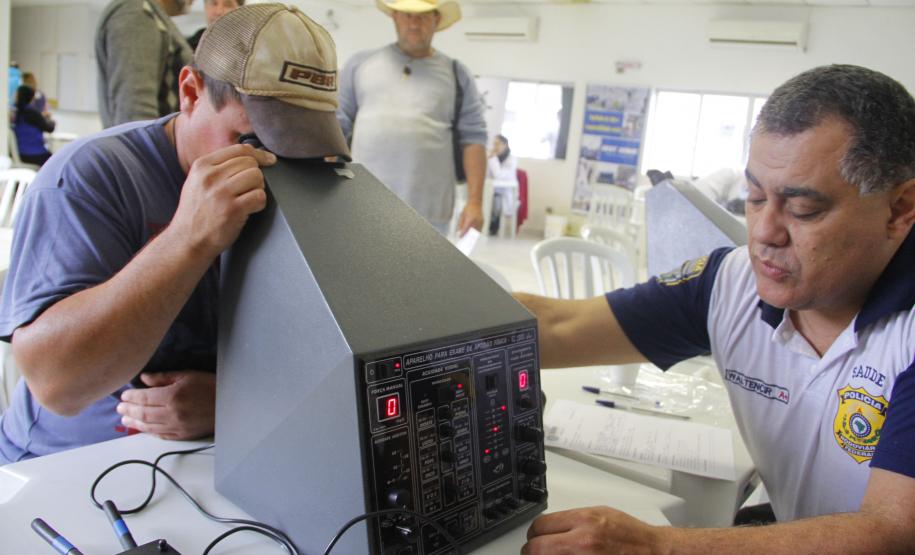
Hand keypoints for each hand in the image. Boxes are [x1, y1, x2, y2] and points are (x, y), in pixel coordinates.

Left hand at [117, 370, 215, 439]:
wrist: (230, 403)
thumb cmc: (209, 385)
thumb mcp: (187, 375)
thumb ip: (163, 377)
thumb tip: (143, 379)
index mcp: (173, 396)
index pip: (145, 397)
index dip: (131, 397)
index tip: (123, 395)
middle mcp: (172, 413)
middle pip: (144, 413)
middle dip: (129, 410)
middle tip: (119, 409)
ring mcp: (177, 426)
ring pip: (149, 427)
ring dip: (135, 423)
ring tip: (125, 420)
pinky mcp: (183, 435)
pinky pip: (162, 435)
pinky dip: (150, 432)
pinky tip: (143, 428)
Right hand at [169, 143, 275, 259]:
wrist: (187, 241)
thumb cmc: (196, 212)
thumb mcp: (197, 182)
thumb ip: (218, 166)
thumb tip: (251, 153)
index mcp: (202, 165)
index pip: (239, 149)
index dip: (258, 154)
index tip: (269, 160)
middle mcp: (211, 176)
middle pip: (251, 163)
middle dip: (256, 175)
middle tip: (249, 190)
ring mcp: (222, 193)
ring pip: (257, 177)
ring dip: (259, 188)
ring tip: (248, 199)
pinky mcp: (233, 210)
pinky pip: (260, 196)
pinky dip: (260, 203)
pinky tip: (250, 209)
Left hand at [458, 201, 483, 236]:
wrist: (476, 202)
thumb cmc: (468, 207)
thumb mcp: (462, 215)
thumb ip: (461, 224)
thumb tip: (460, 231)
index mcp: (471, 218)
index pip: (466, 228)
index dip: (463, 233)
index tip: (460, 236)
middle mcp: (476, 220)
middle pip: (472, 231)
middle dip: (468, 236)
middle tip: (464, 239)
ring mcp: (481, 221)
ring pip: (476, 231)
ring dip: (472, 235)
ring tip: (468, 238)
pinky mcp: (482, 221)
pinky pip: (479, 229)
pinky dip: (476, 232)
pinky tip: (472, 234)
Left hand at [522, 506, 667, 554]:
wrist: (654, 552)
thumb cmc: (631, 535)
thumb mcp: (600, 514)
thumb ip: (573, 520)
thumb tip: (551, 527)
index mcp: (585, 521)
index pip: (541, 526)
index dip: (534, 533)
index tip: (534, 537)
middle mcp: (583, 542)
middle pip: (536, 548)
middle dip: (532, 550)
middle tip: (534, 551)